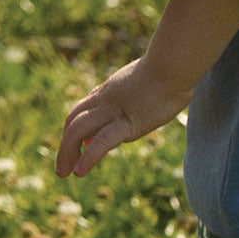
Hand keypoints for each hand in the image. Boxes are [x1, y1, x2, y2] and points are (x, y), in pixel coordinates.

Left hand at [55, 56, 193, 177]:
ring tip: (63, 173)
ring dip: (67, 154)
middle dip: (65, 145)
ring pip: (78, 131)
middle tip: (62, 167)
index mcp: (111, 89)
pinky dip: (88, 157)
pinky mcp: (128, 123)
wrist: (176, 64)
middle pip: (74, 122)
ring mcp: (114, 110)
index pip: (83, 109)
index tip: (78, 144)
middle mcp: (106, 100)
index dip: (74, 127)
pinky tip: (80, 172)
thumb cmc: (173, 68)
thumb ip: (140, 87)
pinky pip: (102, 142)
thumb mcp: (150, 76)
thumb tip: (145, 97)